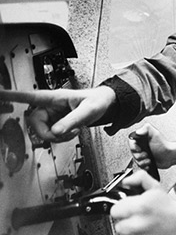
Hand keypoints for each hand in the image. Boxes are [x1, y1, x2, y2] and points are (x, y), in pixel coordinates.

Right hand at [0, 87, 115, 141]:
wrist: (105, 105)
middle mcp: (49, 106)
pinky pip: (51, 135)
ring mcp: (52, 116)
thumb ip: (72, 121)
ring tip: (72, 131)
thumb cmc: (97, 101)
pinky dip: (61, 138)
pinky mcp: (56, 124)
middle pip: (34, 122)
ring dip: (56, 137)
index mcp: (54, 97)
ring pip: (42, 131)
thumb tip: (56, 132)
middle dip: (47, 132)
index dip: (12, 96)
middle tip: (63, 134)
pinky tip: (71, 133)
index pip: (29, 96)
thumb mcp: (87, 110)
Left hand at [110, 171, 175, 234]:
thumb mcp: (156, 187)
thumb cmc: (170, 207)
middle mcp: (138, 225)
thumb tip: (126, 181)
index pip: (114, 211)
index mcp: (139, 207)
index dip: (122, 209)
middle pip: (118, 226)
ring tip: (145, 228)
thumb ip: (139, 178)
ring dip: (132, 234)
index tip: (129, 209)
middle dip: (127, 222)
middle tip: (139, 218)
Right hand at [128, 123, 175, 169]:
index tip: (139, 149)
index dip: (134, 147)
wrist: (170, 156)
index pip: (131, 143)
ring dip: (142, 161)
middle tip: (146, 154)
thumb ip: (146, 128)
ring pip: (136, 160)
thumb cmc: (164, 145)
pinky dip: (144, 166)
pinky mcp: (145, 162)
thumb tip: (138, 131)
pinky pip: (140, 166)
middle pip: (133, 153)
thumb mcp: (155, 134)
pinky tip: (149, 163)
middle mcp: (142, 147)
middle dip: (139, 155)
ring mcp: (143, 155)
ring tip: (149, 159)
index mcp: (142, 139)